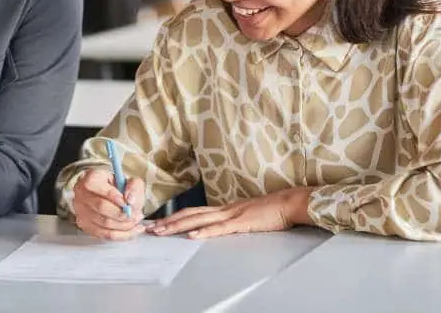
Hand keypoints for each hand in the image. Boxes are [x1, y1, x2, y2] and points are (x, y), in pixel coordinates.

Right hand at [71, 168, 145, 240]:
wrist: (107, 196)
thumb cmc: (117, 188)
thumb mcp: (129, 180)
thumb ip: (133, 186)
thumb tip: (130, 200)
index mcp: (90, 177)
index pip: (97, 186)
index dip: (114, 196)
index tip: (128, 202)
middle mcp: (82, 194)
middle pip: (101, 207)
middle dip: (122, 213)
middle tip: (136, 215)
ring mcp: (81, 211)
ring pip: (104, 223)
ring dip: (124, 225)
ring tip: (136, 221)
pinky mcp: (86, 226)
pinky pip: (105, 235)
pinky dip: (122, 234)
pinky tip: (132, 230)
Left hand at [147, 188, 311, 239]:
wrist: (289, 203)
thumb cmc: (271, 210)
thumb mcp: (246, 216)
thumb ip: (233, 220)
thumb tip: (220, 227)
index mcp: (224, 209)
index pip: (194, 212)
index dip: (175, 217)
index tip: (159, 223)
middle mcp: (224, 209)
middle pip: (190, 215)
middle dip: (169, 222)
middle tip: (151, 228)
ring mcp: (232, 215)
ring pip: (199, 220)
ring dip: (179, 226)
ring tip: (163, 231)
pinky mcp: (242, 222)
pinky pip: (220, 229)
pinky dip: (205, 232)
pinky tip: (193, 236)